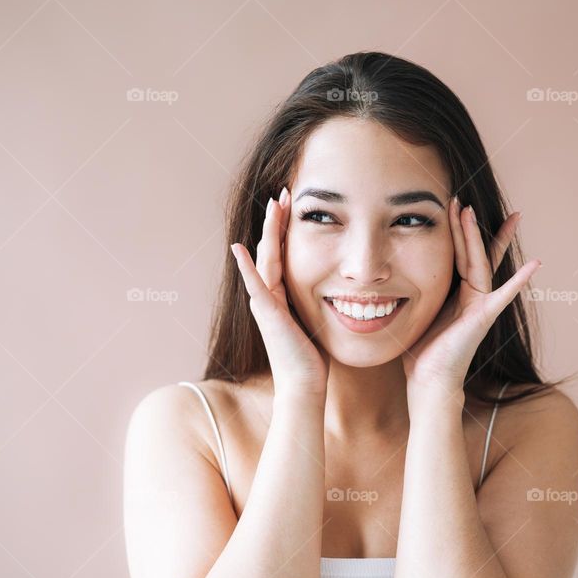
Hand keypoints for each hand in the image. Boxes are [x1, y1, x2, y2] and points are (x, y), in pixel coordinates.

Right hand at [230, 187, 329, 396]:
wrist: (304, 384)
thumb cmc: (313, 357)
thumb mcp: (317, 319)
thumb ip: (317, 300)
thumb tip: (337, 287)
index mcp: (281, 295)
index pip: (282, 254)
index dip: (285, 228)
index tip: (294, 204)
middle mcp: (269, 295)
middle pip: (271, 249)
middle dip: (277, 220)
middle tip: (284, 193)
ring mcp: (265, 303)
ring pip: (265, 259)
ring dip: (268, 230)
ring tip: (273, 205)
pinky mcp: (267, 313)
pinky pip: (256, 284)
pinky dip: (247, 266)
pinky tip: (239, 247)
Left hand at [401, 197, 539, 391]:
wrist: (428, 382)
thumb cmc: (420, 353)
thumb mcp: (416, 312)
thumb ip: (414, 292)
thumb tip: (389, 274)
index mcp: (457, 294)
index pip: (460, 255)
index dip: (460, 232)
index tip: (460, 208)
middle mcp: (473, 297)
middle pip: (473, 253)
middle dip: (472, 227)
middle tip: (470, 201)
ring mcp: (480, 306)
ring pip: (482, 264)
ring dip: (487, 240)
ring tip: (498, 217)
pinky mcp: (482, 318)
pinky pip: (503, 295)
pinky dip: (519, 281)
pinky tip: (535, 265)